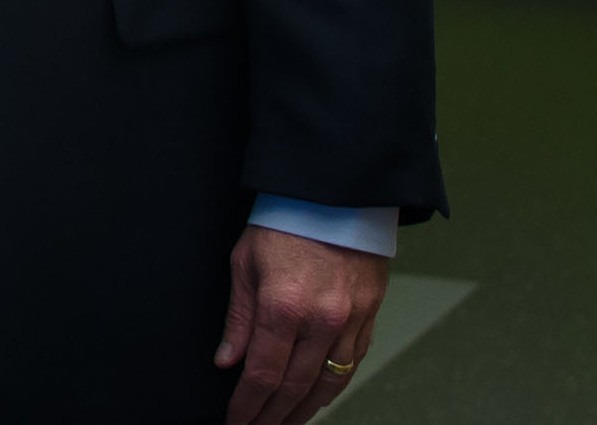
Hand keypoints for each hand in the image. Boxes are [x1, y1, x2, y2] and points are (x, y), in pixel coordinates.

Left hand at [214, 227, 387, 424]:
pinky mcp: (369, 318)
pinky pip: (351, 366)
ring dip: (303, 412)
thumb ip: (237, 317)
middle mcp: (321, 321)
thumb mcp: (244, 262)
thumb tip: (227, 360)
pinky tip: (317, 400)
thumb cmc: (285, 221)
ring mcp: (350, 322)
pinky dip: (332, 390)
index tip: (235, 422)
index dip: (247, 406)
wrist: (337, 195)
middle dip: (273, 417)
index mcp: (283, 306)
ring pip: (328, 385)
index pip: (262, 374)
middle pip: (295, 388)